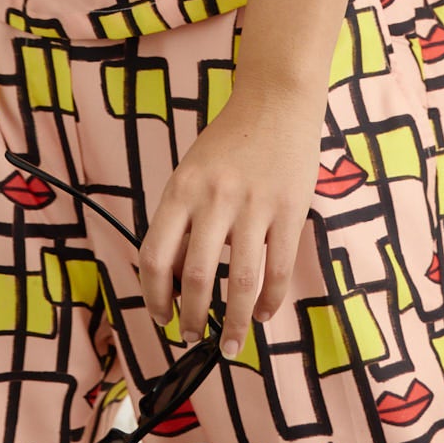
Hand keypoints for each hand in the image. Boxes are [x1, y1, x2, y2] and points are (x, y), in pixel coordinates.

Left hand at [137, 87, 322, 360]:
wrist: (277, 99)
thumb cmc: (230, 139)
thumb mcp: (192, 171)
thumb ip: (183, 218)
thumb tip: (177, 279)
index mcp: (181, 188)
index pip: (156, 256)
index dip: (154, 296)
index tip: (161, 317)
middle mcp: (214, 198)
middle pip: (196, 276)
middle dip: (192, 318)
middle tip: (192, 338)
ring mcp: (254, 205)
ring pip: (241, 281)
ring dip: (232, 322)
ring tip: (229, 343)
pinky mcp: (289, 210)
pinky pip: (278, 268)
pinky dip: (269, 301)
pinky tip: (262, 315)